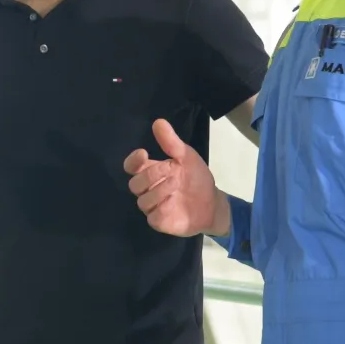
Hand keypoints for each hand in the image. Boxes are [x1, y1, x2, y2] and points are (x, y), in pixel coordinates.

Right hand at [124, 119, 229, 236]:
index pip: (131, 167)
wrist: (213, 203)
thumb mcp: (187, 157)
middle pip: (134, 184)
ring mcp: (152, 207)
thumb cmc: (196, 178)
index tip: (143, 153)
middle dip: (151, 175)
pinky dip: (162, 209)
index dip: (133, 161)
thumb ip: (171, 142)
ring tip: (176, 185)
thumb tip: (158, 122)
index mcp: (150, 172)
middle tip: (171, 170)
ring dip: (159, 191)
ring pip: (142, 201)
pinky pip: (152, 217)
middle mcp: (147, 189)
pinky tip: (174, 202)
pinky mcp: (159, 222)